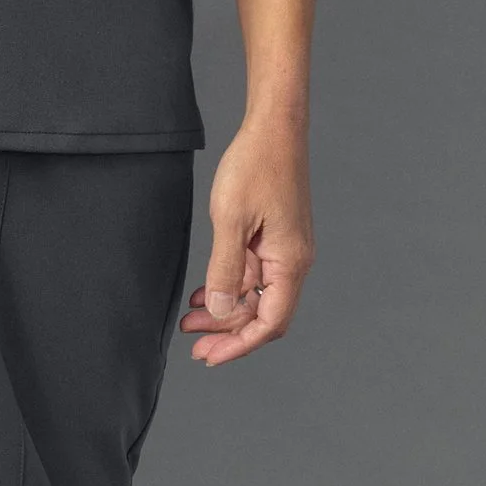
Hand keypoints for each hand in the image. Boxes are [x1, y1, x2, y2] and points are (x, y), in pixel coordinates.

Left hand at [180, 117, 313, 365]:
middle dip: (229, 333)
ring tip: (191, 320)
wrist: (275, 128)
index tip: (210, 356)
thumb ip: (224, 268)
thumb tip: (220, 309)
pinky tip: (204, 292)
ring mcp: (286, 250)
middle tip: (194, 346)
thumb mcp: (230, 219)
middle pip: (264, 315)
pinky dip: (230, 287)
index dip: (239, 344)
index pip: (269, 322)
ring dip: (226, 311)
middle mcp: (294, 262)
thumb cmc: (255, 166)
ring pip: (257, 296)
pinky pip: (255, 275)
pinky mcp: (276, 238)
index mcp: (289, 262)